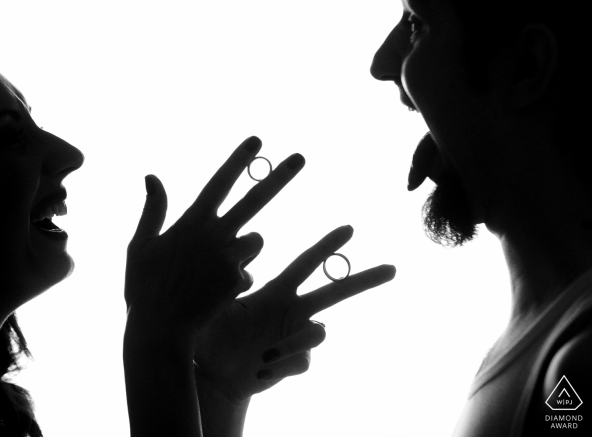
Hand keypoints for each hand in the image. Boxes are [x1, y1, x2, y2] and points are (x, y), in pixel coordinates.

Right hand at [125, 136, 305, 334]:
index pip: (220, 182)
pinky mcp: (238, 281)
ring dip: (245, 248)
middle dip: (279, 177)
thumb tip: (152, 176)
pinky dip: (236, 278)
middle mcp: (215, 235)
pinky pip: (248, 272)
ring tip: (216, 268)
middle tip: (300, 157)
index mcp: (191, 222)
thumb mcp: (140, 245)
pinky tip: (215, 293)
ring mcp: (229, 258)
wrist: (159, 330)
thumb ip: (153, 210)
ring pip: (256, 241)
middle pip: (255, 200)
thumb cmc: (143, 287)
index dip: (238, 160)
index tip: (257, 140)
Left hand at [194, 225, 395, 402]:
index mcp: (277, 291)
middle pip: (336, 292)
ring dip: (295, 341)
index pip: (306, 264)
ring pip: (320, 332)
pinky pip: (305, 361)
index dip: (328, 246)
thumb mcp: (215, 304)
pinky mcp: (297, 362)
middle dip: (364, 280)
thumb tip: (242, 266)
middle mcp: (293, 310)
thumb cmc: (209, 333)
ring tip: (267, 353)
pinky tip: (262, 370)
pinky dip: (283, 366)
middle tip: (392, 268)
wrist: (212, 372)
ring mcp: (297, 337)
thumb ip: (227, 284)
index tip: (349, 229)